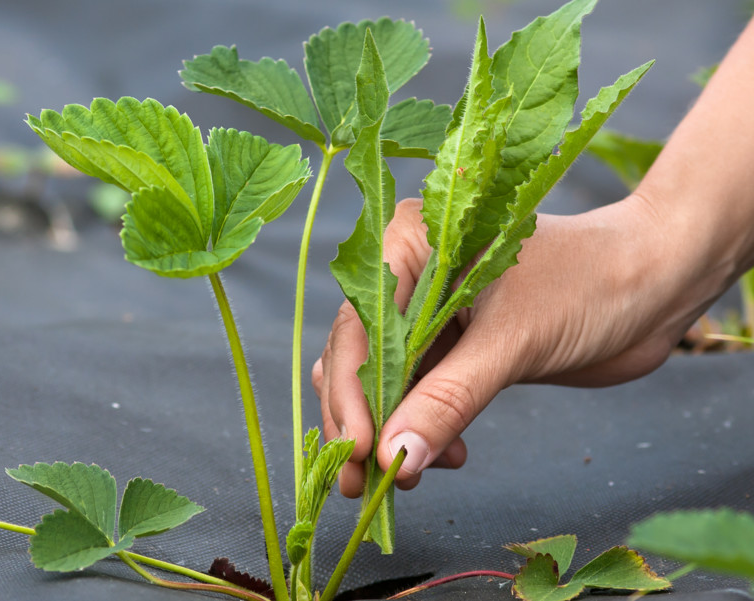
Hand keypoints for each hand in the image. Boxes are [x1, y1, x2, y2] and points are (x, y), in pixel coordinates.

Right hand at [313, 193, 726, 495]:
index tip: (360, 451)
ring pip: (387, 382)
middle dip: (364, 420)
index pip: (358, 327)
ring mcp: (432, 314)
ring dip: (393, 431)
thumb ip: (449, 400)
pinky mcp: (458, 347)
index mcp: (410, 245)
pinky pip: (421, 394)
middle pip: (361, 358)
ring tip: (408, 474)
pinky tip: (447, 455)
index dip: (351, 392)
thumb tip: (393, 459)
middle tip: (364, 481)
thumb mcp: (512, 341)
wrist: (655, 285)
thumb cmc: (590, 284)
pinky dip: (423, 429)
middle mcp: (411, 276)